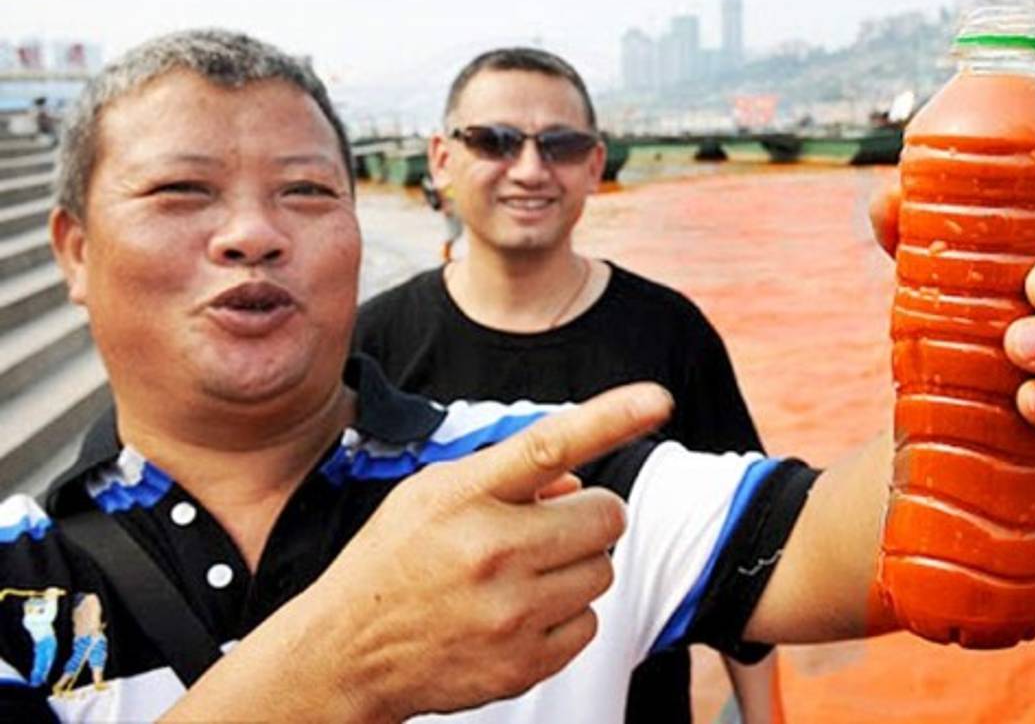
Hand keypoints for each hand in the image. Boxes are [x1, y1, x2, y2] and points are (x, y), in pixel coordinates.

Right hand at [299, 383, 672, 720]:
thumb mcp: (431, 495)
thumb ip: (507, 477)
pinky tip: (519, 616)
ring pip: (602, 572)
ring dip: (576, 568)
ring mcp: (510, 613)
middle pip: (605, 517)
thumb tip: (579, 484)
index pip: (551, 444)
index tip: (657, 400)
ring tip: (523, 576)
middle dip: (589, 518)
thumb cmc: (395, 559)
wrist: (347, 653)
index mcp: (466, 495)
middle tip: (550, 529)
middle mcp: (492, 551)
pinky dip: (565, 617)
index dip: (612, 418)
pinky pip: (589, 624)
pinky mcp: (523, 664)